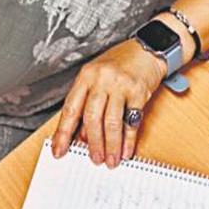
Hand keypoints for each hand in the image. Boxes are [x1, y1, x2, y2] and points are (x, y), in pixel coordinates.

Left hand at [52, 39, 164, 167]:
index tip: (59, 150)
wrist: (149, 48)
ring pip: (111, 122)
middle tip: (94, 159)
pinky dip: (129, 140)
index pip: (70, 109)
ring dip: (110, 145)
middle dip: (92, 143)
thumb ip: (88, 102)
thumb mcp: (98, 76)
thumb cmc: (121, 63)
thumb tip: (83, 135)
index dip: (63, 133)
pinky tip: (126, 150)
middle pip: (91, 117)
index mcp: (86, 76)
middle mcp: (101, 79)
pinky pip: (132, 121)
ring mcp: (121, 85)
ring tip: (110, 159)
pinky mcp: (139, 91)